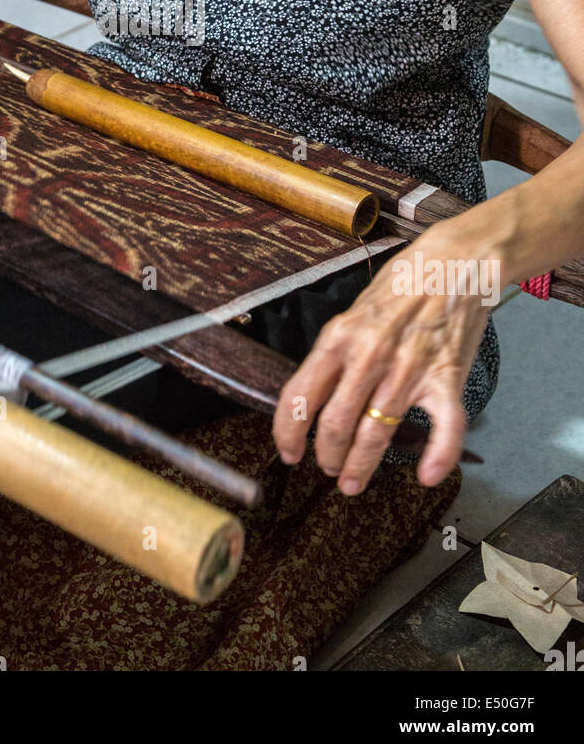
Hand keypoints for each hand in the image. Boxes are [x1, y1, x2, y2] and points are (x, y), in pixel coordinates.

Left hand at [272, 216, 499, 493]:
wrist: (455, 262)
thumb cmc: (401, 286)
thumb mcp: (354, 312)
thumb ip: (337, 352)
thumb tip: (316, 393)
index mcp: (339, 337)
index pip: (300, 395)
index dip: (288, 432)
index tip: (289, 453)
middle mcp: (369, 356)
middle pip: (336, 424)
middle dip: (328, 457)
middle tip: (329, 470)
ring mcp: (409, 369)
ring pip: (377, 434)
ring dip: (361, 466)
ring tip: (354, 482)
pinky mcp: (447, 377)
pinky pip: (444, 428)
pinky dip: (437, 457)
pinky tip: (426, 475)